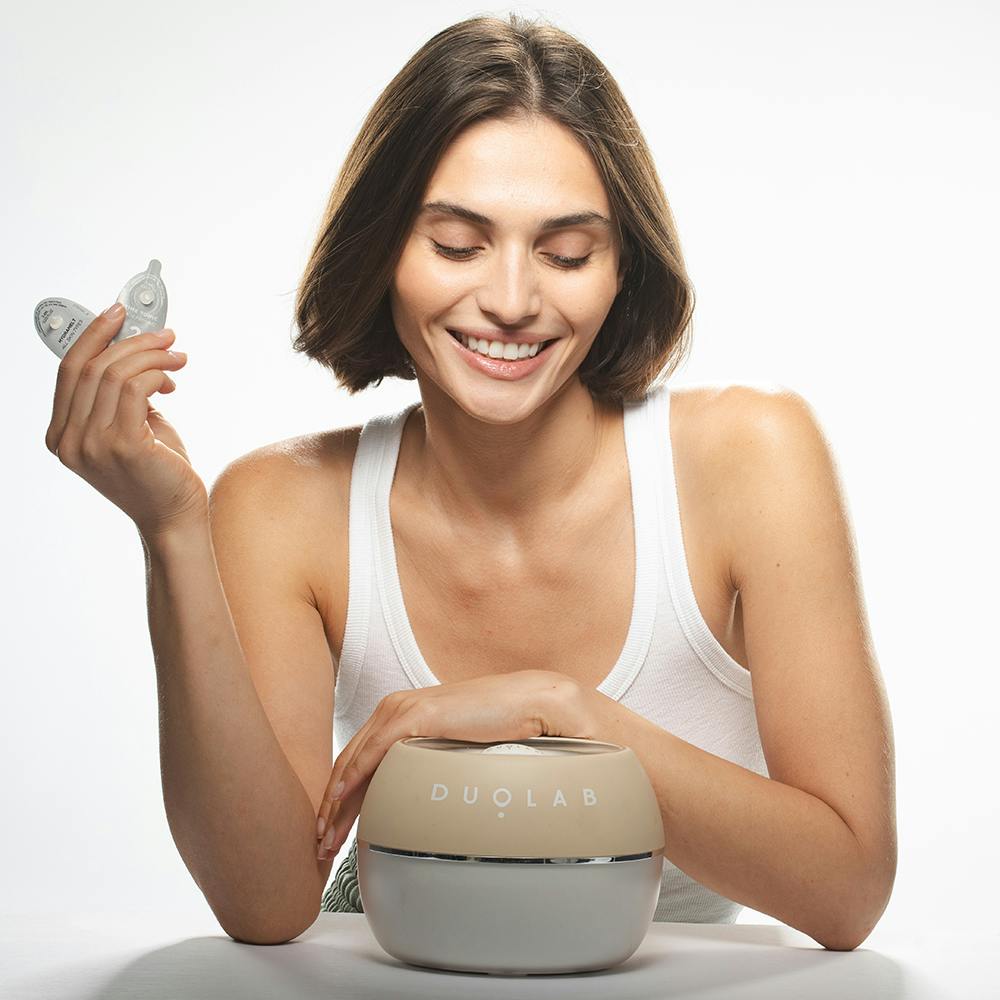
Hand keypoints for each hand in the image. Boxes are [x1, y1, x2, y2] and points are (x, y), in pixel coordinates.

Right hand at [44, 304, 207, 537]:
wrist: (175, 518)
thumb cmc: (158, 473)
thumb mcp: (130, 427)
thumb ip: (121, 395)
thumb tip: (135, 350)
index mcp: (61, 435)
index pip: (68, 370)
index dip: (92, 335)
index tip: (118, 313)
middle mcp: (68, 441)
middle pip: (90, 366)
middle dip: (130, 340)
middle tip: (164, 333)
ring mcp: (91, 445)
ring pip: (114, 373)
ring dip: (151, 356)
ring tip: (177, 357)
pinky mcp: (123, 445)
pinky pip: (136, 388)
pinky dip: (157, 374)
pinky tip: (173, 381)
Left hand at [315, 669, 592, 859]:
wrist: (529, 701)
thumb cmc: (499, 726)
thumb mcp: (452, 749)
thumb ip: (430, 763)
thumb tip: (421, 798)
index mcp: (401, 713)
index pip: (358, 759)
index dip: (340, 797)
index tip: (331, 831)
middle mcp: (393, 708)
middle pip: (348, 763)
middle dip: (329, 808)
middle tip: (319, 846)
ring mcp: (401, 709)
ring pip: (352, 763)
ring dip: (334, 804)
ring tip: (326, 840)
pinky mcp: (415, 716)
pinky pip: (371, 754)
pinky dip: (350, 782)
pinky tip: (339, 807)